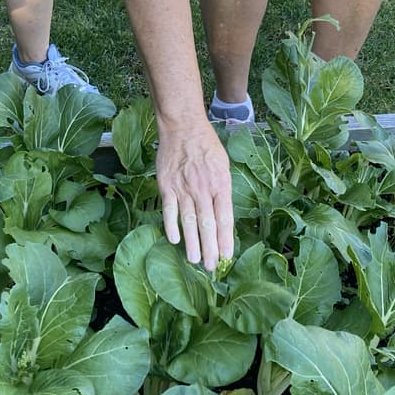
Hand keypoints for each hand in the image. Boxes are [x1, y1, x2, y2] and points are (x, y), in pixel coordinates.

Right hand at [156, 124, 234, 271]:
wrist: (183, 127)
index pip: (225, 219)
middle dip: (210, 249)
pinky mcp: (167, 186)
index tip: (226, 256)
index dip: (225, 240)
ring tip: (194, 260)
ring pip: (189, 221)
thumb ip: (223, 189)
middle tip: (211, 267)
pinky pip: (169, 210)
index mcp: (221, 185)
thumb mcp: (224, 165)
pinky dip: (171, 226)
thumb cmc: (206, 145)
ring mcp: (184, 188)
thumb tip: (222, 213)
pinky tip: (174, 240)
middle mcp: (203, 189)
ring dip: (192, 243)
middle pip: (208, 225)